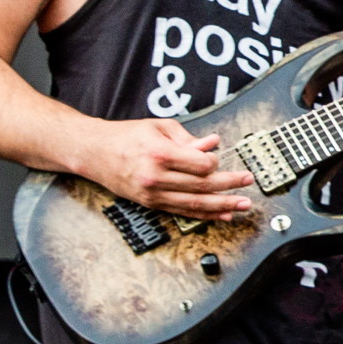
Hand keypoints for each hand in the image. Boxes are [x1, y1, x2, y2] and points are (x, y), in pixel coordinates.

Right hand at [78, 116, 254, 218]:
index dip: (215, 162)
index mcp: (159, 154)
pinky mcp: (151, 204)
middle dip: (229, 186)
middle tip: (248, 183)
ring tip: (243, 205)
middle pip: (202, 186)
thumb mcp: (158, 127)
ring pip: (195, 204)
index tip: (220, 158)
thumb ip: (188, 138)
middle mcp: (156, 177)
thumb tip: (214, 144)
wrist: (94, 152)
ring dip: (223, 206)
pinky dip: (205, 215)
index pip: (200, 164)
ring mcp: (153, 194)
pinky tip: (222, 215)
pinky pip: (183, 212)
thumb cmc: (127, 136)